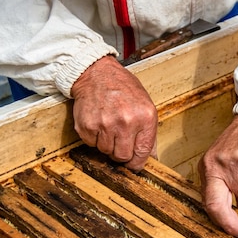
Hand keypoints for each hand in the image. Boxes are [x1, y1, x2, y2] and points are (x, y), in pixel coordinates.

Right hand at [71, 55, 157, 170]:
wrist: (96, 74)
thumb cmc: (122, 88)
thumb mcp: (145, 104)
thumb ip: (149, 132)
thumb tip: (151, 157)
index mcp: (145, 117)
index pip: (143, 153)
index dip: (138, 162)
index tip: (134, 164)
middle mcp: (126, 122)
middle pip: (123, 157)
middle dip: (121, 153)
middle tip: (120, 139)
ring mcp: (105, 125)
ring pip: (106, 152)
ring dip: (107, 143)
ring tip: (109, 125)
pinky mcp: (87, 126)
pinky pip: (91, 144)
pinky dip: (94, 138)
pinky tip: (98, 122)